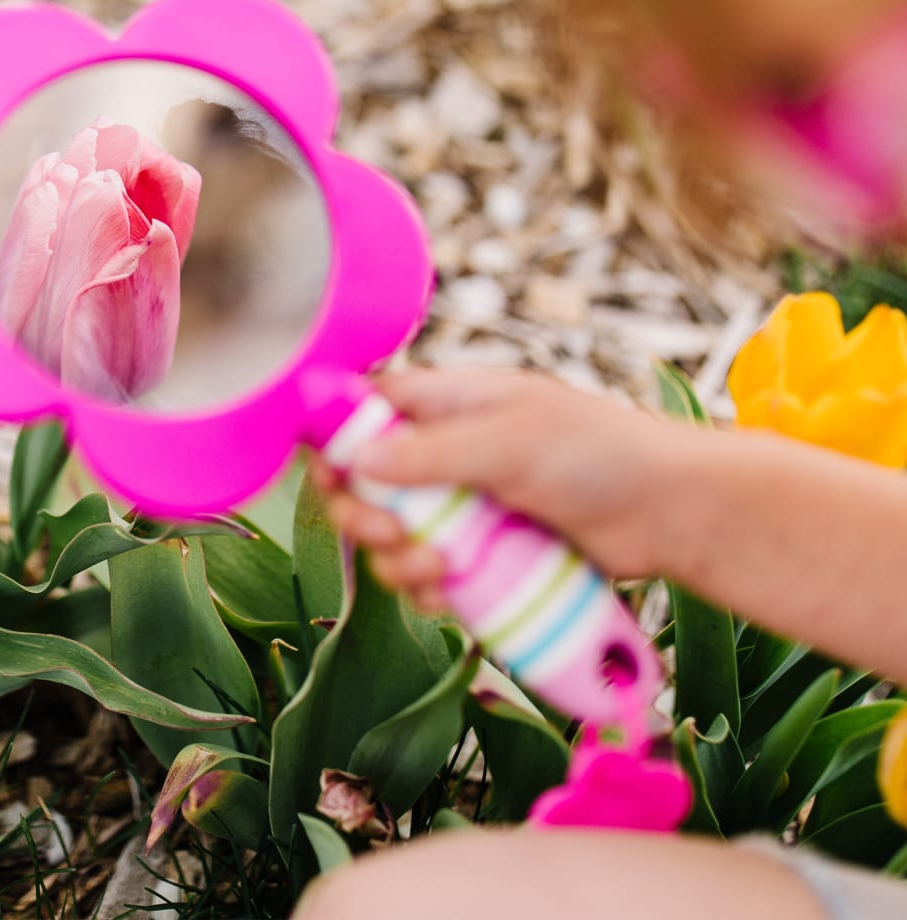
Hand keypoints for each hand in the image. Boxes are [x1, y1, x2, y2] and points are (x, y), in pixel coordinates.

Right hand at [312, 367, 681, 610]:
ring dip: (396, 560)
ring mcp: (463, 505)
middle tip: (389, 535)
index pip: (363, 410)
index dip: (334, 440)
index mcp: (447, 403)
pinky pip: (429, 574)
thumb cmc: (599, 452)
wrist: (670, 512)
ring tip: (437, 570)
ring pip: (391, 537)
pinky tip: (449, 595)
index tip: (329, 477)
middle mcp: (445, 452)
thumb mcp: (511, 440)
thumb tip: (356, 460)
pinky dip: (428, 589)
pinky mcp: (483, 554)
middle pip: (363, 482)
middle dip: (362, 514)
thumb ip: (432, 451)